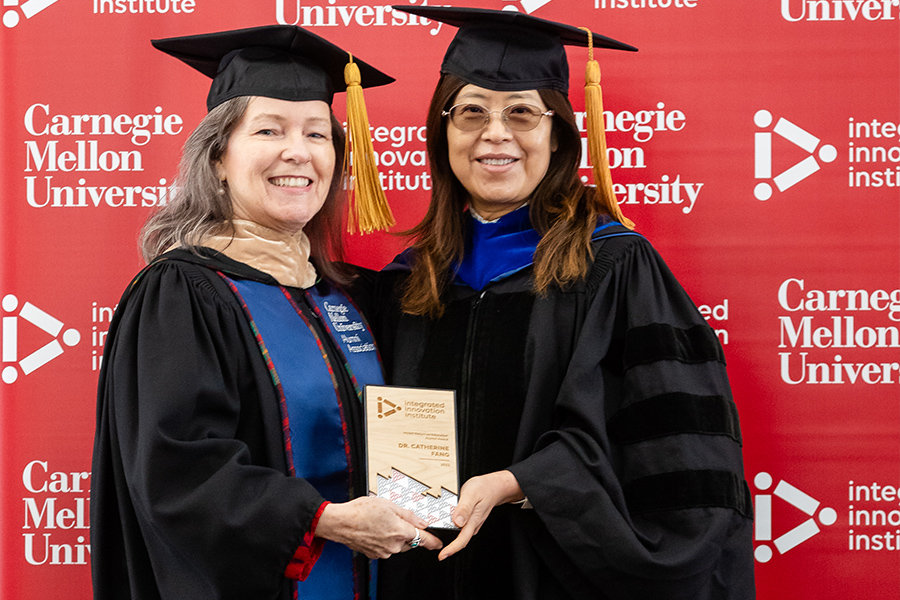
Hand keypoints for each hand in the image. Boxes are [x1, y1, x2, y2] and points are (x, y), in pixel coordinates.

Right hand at [315, 496, 442, 558]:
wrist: (340, 522)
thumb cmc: (361, 511)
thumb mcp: (389, 505)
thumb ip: (409, 515)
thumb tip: (422, 522)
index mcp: (401, 532)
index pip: (424, 539)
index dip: (433, 541)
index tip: (439, 542)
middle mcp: (394, 545)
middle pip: (409, 541)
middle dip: (407, 532)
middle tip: (394, 519)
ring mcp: (383, 552)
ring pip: (397, 545)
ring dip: (394, 536)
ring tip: (381, 522)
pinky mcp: (374, 554)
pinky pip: (385, 548)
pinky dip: (383, 540)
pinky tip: (375, 529)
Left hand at [439, 470, 523, 560]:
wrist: (494, 487)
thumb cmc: (484, 489)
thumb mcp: (471, 494)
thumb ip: (464, 508)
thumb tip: (457, 522)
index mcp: (472, 521)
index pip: (462, 540)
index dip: (451, 550)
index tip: (442, 556)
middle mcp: (472, 525)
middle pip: (459, 540)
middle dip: (446, 547)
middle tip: (432, 545)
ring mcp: (471, 524)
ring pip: (459, 534)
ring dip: (448, 538)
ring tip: (434, 536)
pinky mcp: (470, 520)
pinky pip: (459, 528)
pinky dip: (450, 528)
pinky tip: (443, 524)